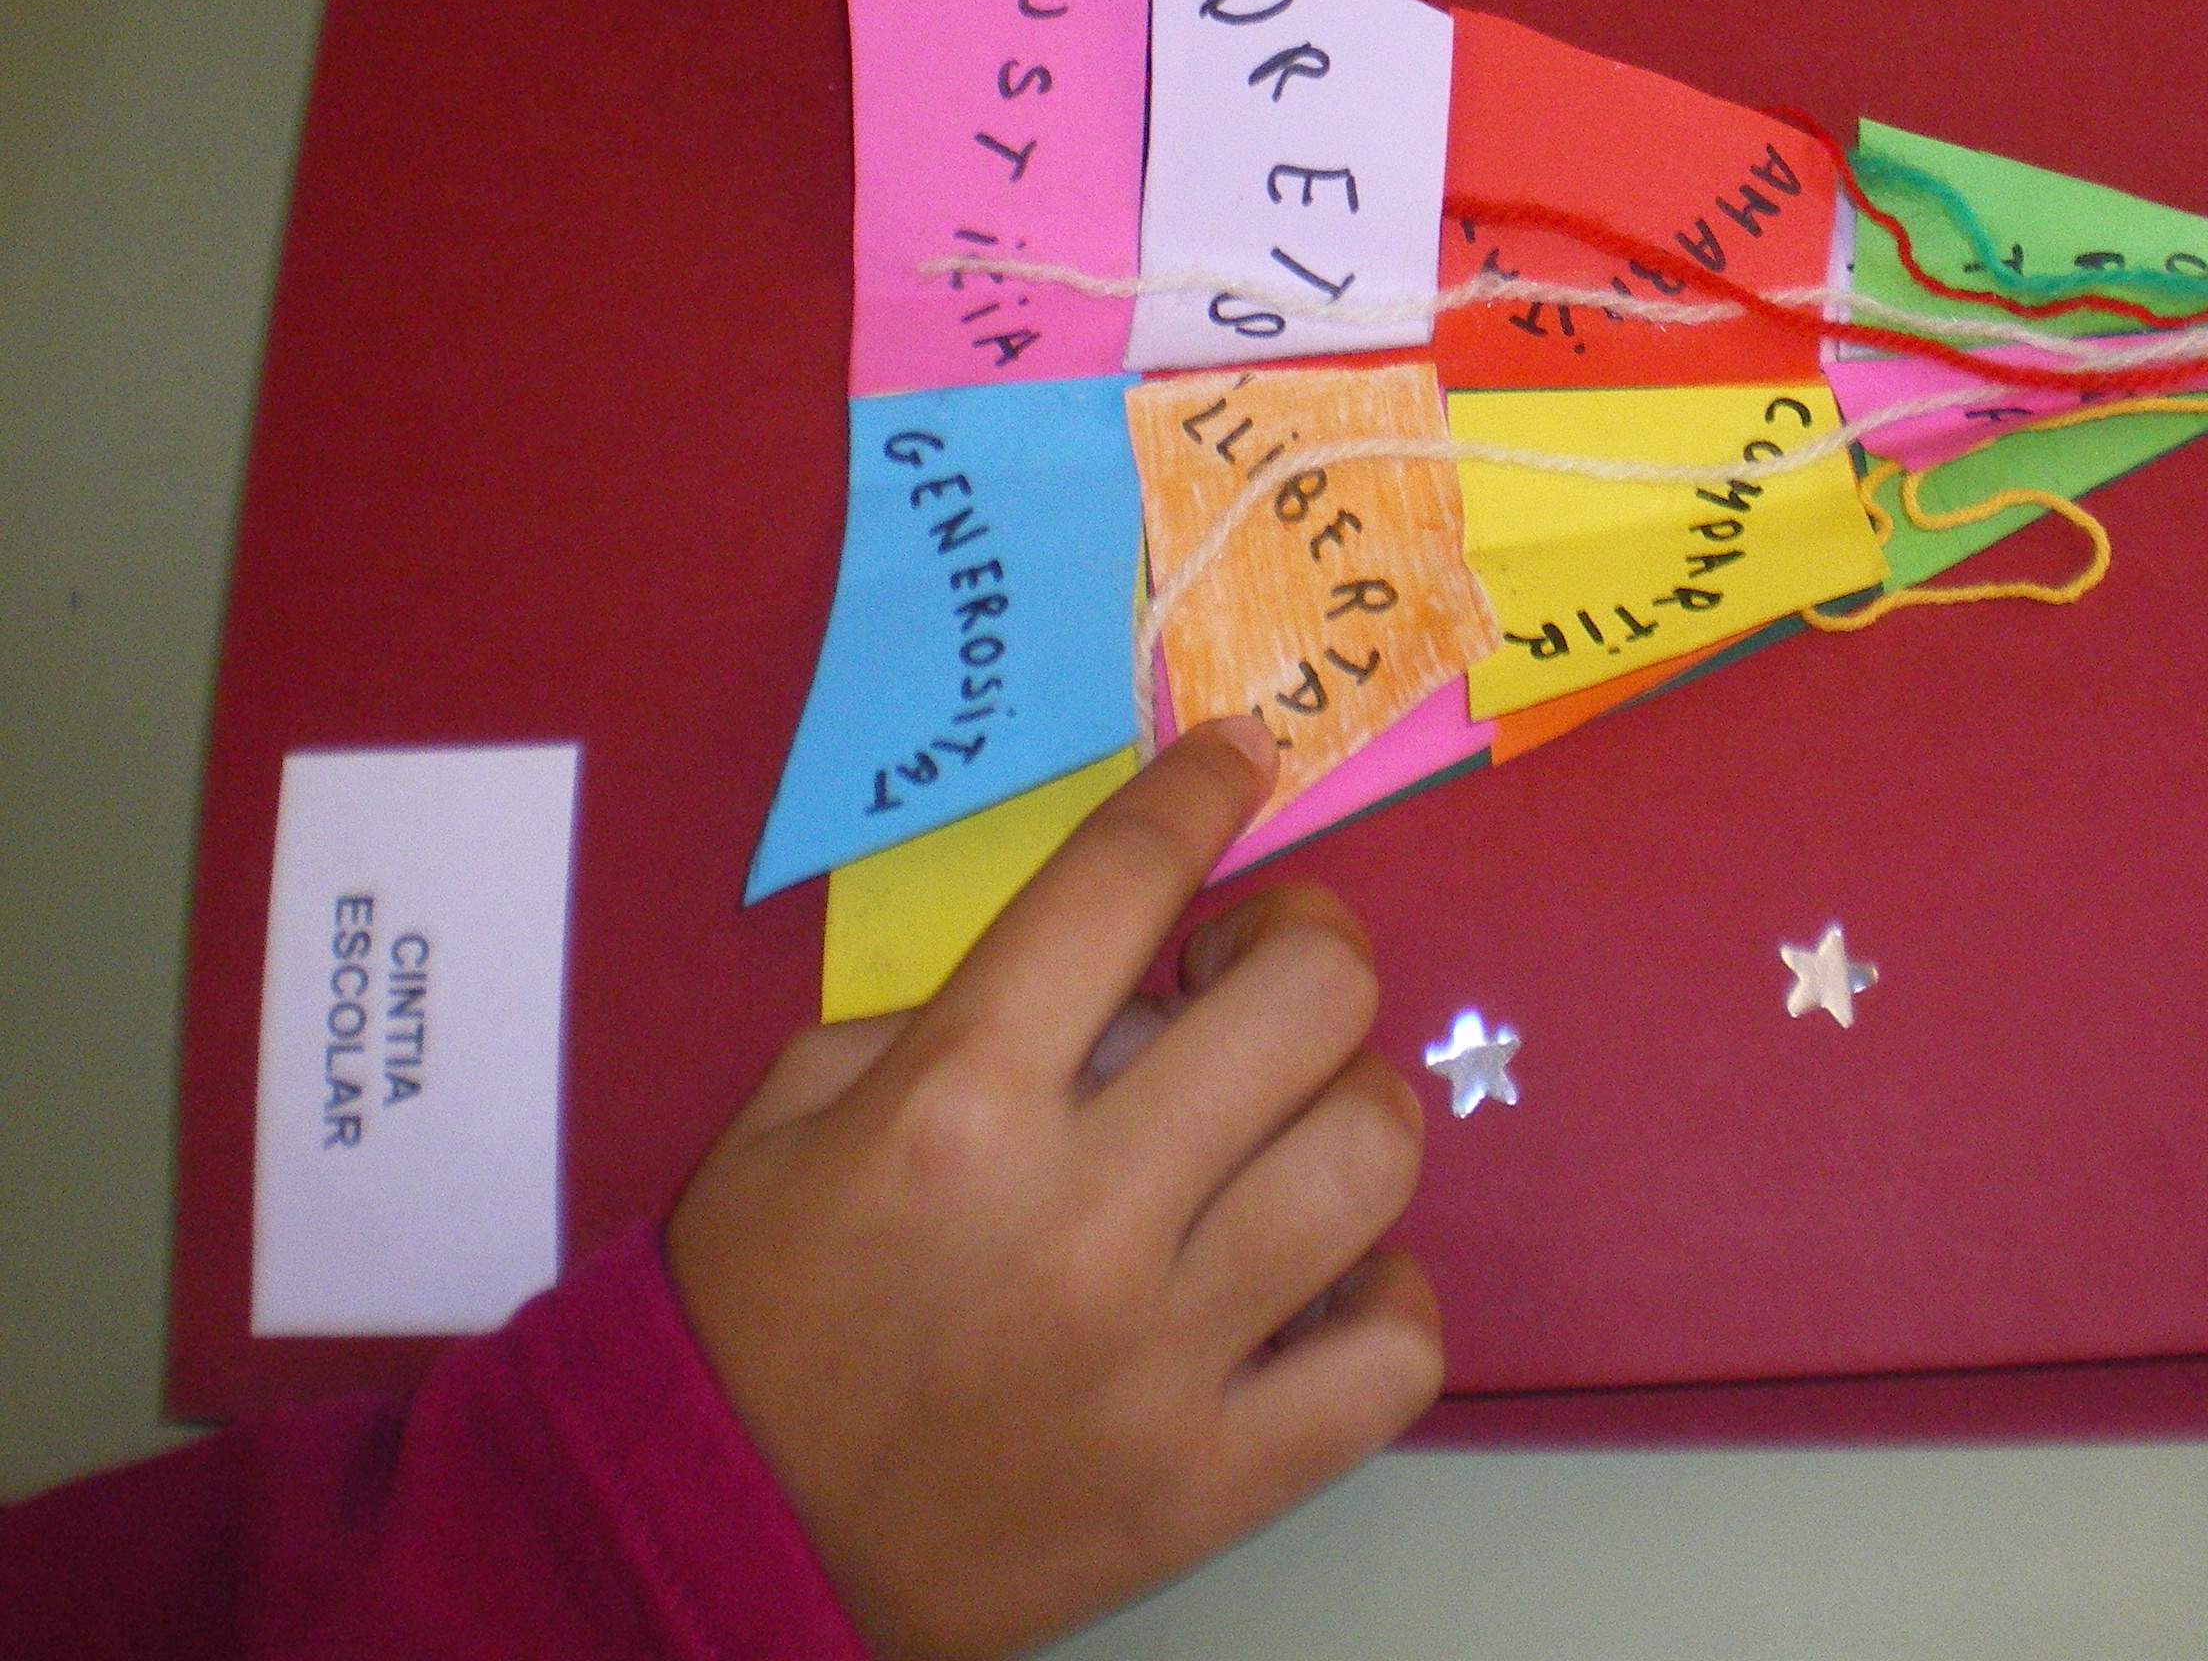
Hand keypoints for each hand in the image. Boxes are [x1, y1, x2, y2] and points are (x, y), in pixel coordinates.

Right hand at [665, 721, 1440, 1660]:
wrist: (717, 1546)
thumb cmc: (754, 1313)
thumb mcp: (797, 1115)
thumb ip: (954, 1016)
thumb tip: (1119, 980)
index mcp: (957, 1103)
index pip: (1123, 880)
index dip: (1202, 787)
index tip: (1240, 756)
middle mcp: (1078, 1213)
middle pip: (1311, 998)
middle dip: (1306, 944)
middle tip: (1253, 974)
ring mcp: (1160, 1356)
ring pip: (1373, 1156)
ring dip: (1351, 1106)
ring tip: (1288, 1126)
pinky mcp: (1210, 1482)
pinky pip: (1394, 1354)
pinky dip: (1383, 1296)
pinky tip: (1319, 1277)